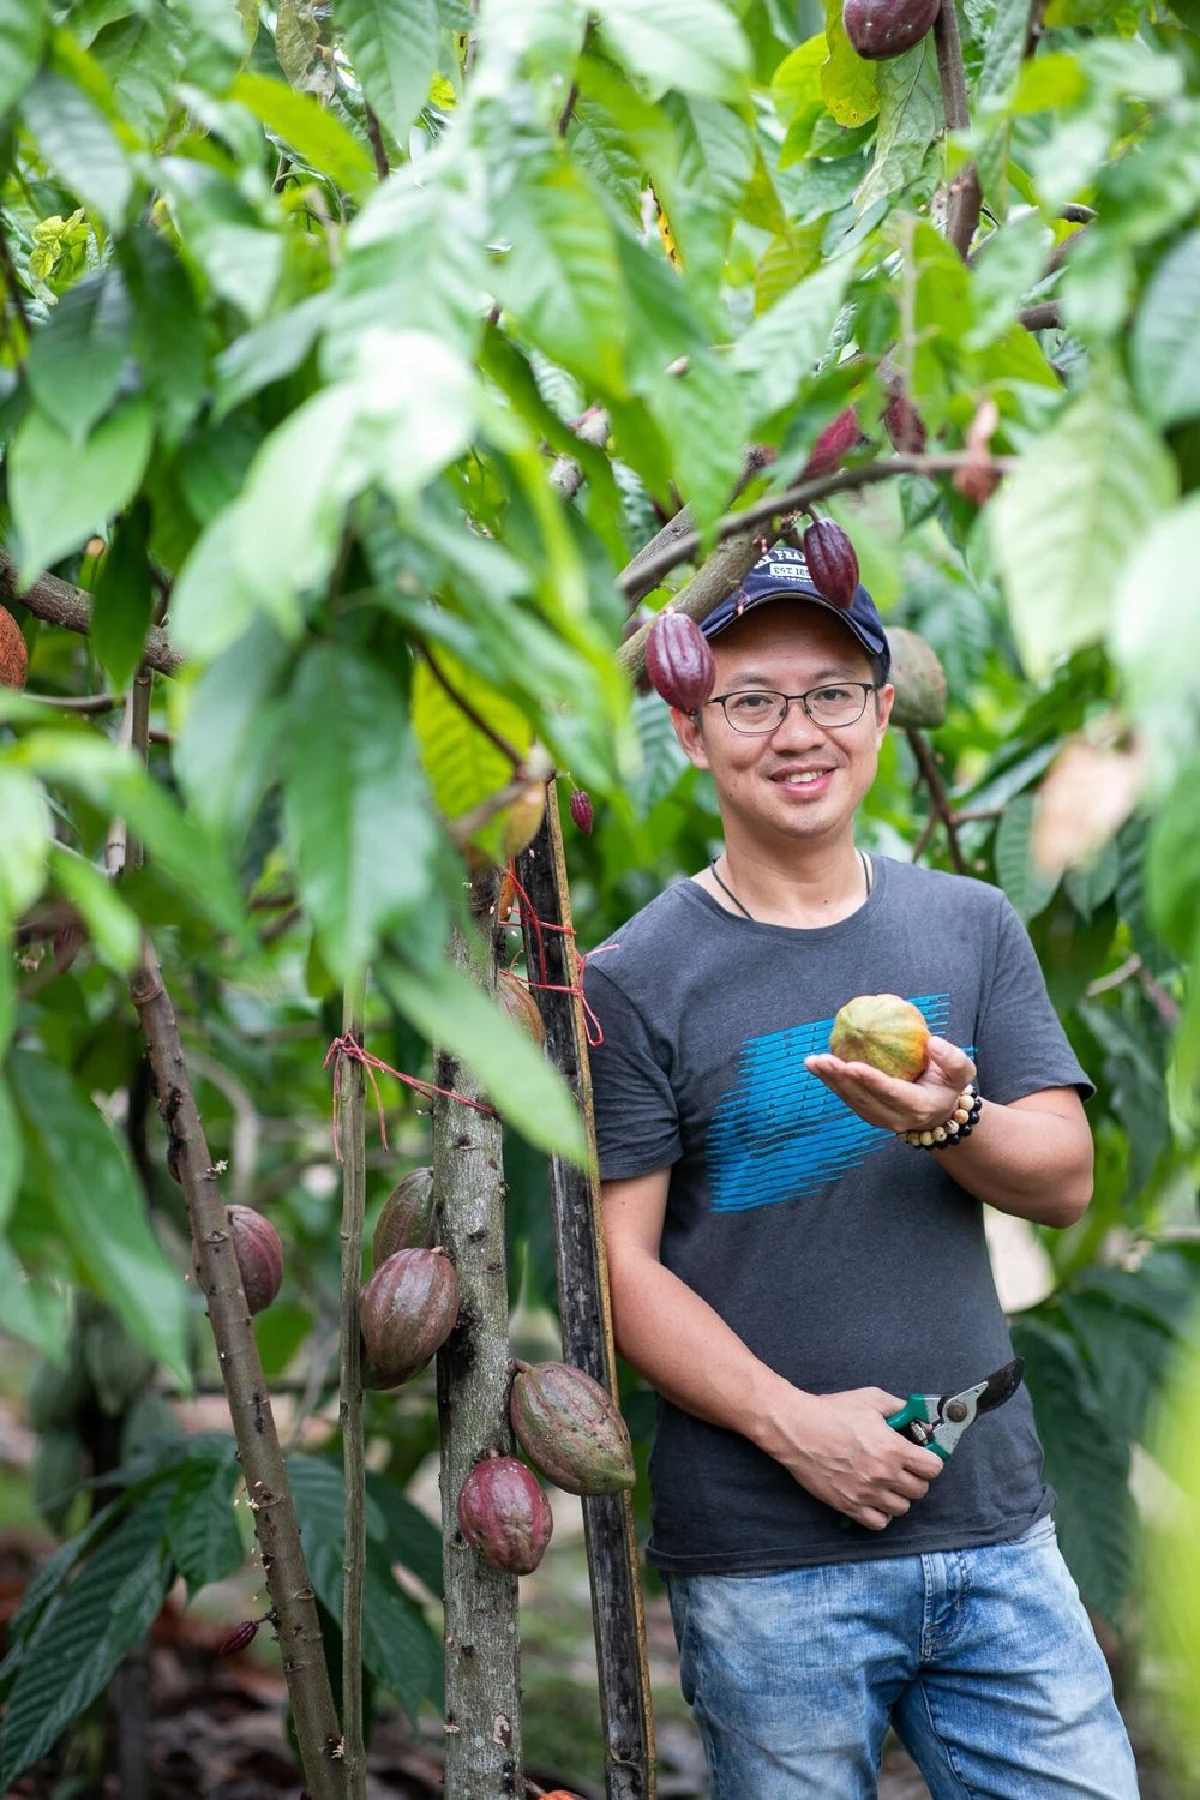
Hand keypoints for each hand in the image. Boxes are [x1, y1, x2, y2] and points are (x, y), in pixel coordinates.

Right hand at [775, 1387, 943, 1529]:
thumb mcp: (871, 1399)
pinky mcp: (848, 1506)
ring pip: (902, 1508)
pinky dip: (881, 1513)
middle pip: (920, 1490)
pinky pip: (879, 1522)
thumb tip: (919, 1419)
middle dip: (915, 1477)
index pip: (933, 1468)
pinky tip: (874, 1498)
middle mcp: (883, 1475)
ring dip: (899, 1496)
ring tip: (887, 1483)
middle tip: (904, 1468)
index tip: (921, 1456)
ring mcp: (866, 1494)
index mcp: (893, 1449)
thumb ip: (900, 1408)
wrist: (796, 1429)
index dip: (930, 1460)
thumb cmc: (832, 1411)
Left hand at [804, 1035, 976, 1135]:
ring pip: (851, 1101)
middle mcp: (895, 1118)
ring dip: (830, 1082)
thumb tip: (932, 1042)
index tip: (852, 1064)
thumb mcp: (963, 1072)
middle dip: (840, 1080)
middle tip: (822, 1059)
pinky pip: (848, 1098)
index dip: (870, 1080)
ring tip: (812, 1062)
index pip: (891, 1093)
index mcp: (918, 1107)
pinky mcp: (869, 1114)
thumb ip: (952, 1059)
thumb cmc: (948, 1085)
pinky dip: (832, 1083)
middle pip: (863, 1099)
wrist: (940, 1111)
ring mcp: (879, 1119)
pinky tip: (817, 1066)